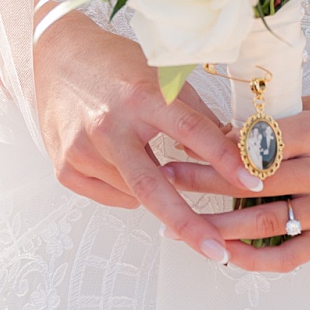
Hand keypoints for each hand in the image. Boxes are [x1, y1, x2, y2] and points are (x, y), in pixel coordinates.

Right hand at [33, 11, 263, 265]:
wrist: (57, 58)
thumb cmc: (117, 65)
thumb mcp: (160, 75)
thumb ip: (193, 114)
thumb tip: (231, 151)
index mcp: (140, 96)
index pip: (190, 130)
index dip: (224, 158)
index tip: (253, 181)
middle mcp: (109, 125)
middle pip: (153, 186)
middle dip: (189, 223)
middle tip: (217, 252)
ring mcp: (82, 150)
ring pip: (134, 194)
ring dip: (156, 193)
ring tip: (155, 168)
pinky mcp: (65, 168)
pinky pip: (110, 196)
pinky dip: (128, 191)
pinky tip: (125, 165)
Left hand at [163, 83, 309, 272]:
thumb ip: (274, 120)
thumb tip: (219, 133)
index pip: (259, 143)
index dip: (217, 146)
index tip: (183, 143)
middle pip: (253, 183)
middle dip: (203, 180)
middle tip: (165, 176)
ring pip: (265, 222)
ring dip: (217, 223)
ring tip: (180, 221)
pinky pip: (292, 255)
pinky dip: (256, 259)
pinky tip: (225, 255)